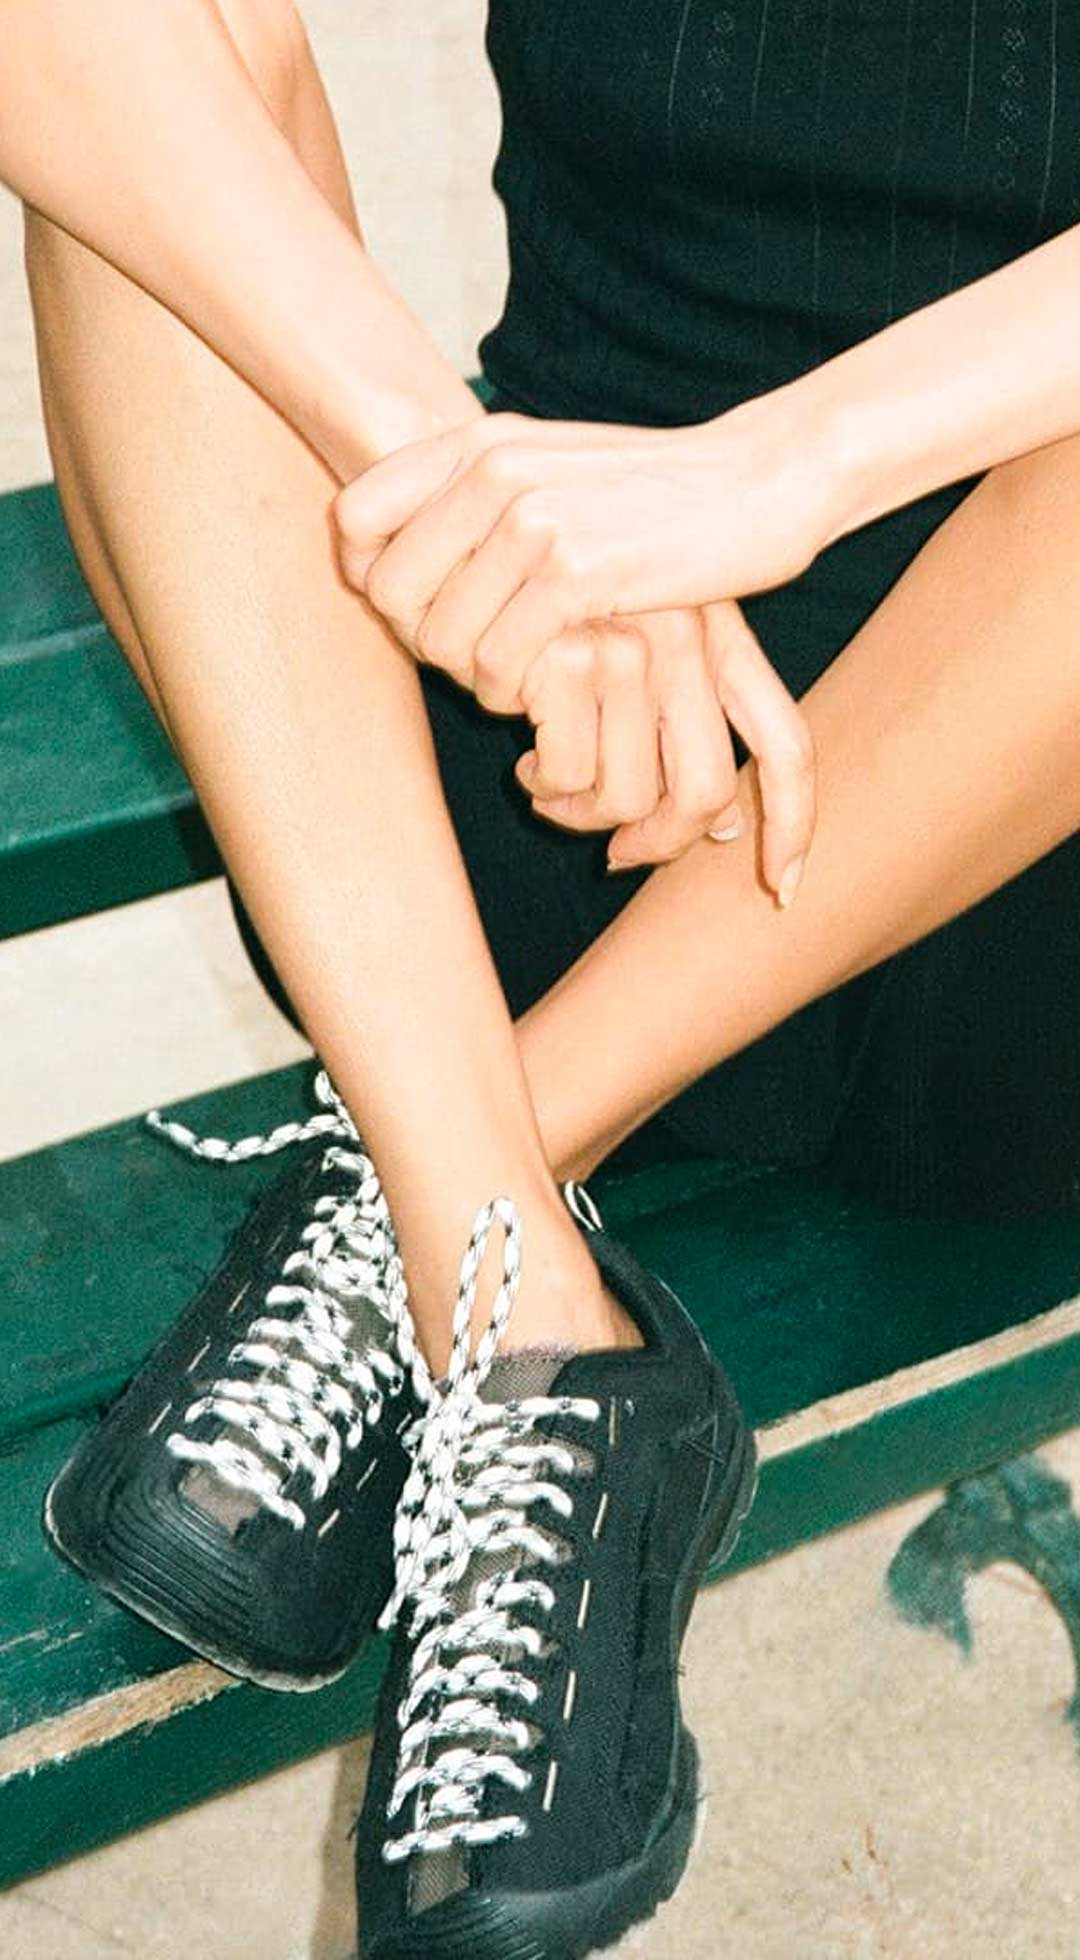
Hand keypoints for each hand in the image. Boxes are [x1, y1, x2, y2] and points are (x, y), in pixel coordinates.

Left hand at [333, 392, 835, 705]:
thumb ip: (474, 492)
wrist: (761, 481)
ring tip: (524, 676)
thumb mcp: (551, 464)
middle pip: (389, 595)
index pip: (354, 520)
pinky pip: (503, 665)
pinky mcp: (578, 576)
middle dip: (425, 644)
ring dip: (478, 678)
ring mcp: (534, 522)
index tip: (414, 610)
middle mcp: (494, 472)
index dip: (367, 578)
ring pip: (443, 641)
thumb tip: (382, 554)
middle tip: (477, 658)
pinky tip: (555, 687)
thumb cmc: (656, 491)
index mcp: (478, 442)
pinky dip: (522, 694)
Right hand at [513, 599, 814, 900]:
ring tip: (548, 787)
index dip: (791, 827)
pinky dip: (541, 784)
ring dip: (580, 814)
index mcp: (719, 637)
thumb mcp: (628, 656)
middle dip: (657, 846)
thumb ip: (681, 733)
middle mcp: (690, 639)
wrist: (471, 534)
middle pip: (704, 794)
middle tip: (615, 851)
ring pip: (629, 797)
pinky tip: (522, 757)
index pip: (786, 747)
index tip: (783, 888)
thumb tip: (725, 830)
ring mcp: (635, 647)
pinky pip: (568, 774)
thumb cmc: (547, 610)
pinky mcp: (573, 656)